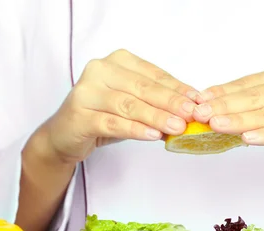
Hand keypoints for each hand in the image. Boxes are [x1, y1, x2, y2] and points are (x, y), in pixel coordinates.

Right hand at [40, 49, 197, 164]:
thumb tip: (191, 110)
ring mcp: (87, 92)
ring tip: (178, 128)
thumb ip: (157, 103)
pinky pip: (113, 123)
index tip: (198, 101)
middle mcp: (99, 70)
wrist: (65, 135)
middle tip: (192, 115)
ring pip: (129, 105)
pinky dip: (136, 130)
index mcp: (117, 61)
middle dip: (171, 102)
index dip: (178, 88)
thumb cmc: (103, 116)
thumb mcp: (134, 105)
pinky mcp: (80, 115)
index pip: (153, 74)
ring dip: (157, 117)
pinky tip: (154, 136)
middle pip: (143, 88)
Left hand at [191, 67, 263, 170]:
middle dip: (224, 105)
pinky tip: (249, 138)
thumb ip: (253, 112)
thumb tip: (215, 115)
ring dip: (240, 120)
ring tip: (217, 124)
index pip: (247, 84)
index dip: (221, 92)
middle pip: (254, 98)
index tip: (197, 100)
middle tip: (200, 113)